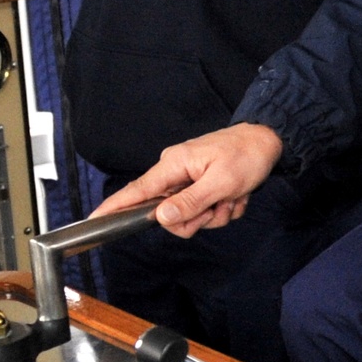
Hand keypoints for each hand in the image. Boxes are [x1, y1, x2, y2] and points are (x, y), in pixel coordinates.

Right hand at [89, 124, 283, 239]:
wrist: (268, 140)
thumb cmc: (246, 155)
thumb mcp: (220, 183)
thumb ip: (189, 202)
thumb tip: (160, 218)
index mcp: (173, 166)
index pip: (136, 191)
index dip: (114, 207)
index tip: (92, 221)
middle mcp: (176, 172)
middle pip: (169, 215)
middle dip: (198, 218)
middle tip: (220, 205)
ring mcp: (189, 179)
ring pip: (191, 216)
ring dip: (216, 212)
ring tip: (233, 196)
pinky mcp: (202, 184)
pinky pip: (207, 210)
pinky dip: (224, 207)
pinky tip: (237, 195)